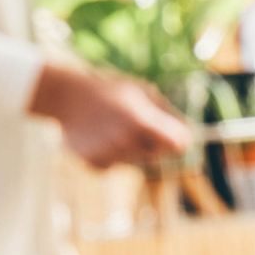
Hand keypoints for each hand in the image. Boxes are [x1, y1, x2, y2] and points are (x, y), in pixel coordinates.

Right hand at [29, 63, 190, 169]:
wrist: (66, 96)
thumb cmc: (109, 89)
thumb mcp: (141, 91)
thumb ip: (167, 114)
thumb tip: (188, 134)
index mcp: (140, 121)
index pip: (178, 144)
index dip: (177, 138)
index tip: (172, 132)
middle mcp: (125, 142)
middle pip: (158, 154)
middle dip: (152, 142)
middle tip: (133, 122)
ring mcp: (109, 155)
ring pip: (137, 161)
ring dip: (132, 148)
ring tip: (112, 127)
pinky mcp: (96, 165)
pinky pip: (117, 165)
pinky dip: (113, 155)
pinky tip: (100, 136)